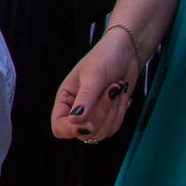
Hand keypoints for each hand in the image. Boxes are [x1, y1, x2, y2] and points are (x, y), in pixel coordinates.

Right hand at [52, 26, 138, 142]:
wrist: (126, 54)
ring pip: (100, 132)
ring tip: (115, 88)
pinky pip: (113, 127)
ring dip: (112, 111)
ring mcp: (93, 115)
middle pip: (84, 132)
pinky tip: (120, 94)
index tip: (86, 124)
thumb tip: (76, 122)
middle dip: (101, 113)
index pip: (59, 127)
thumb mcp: (93, 77)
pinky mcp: (108, 116)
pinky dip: (120, 112)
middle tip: (110, 89)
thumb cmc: (104, 58)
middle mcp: (77, 110)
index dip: (70, 130)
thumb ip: (84, 100)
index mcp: (65, 99)